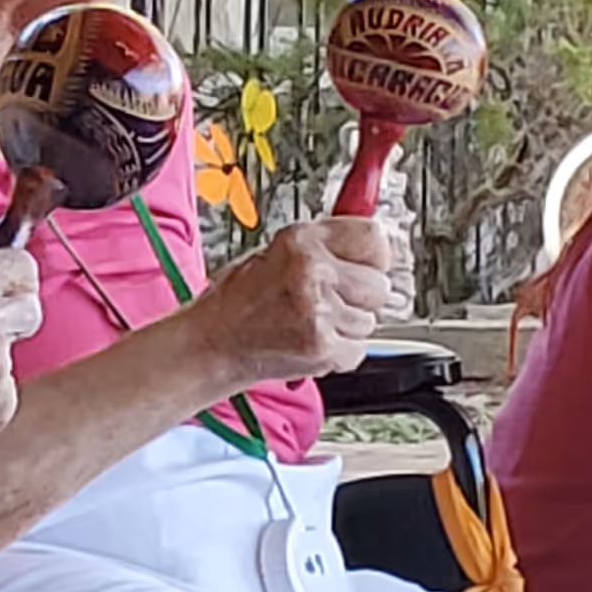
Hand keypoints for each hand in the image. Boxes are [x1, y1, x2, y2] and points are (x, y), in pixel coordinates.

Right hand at [189, 218, 390, 384]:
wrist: (211, 344)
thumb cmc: (237, 302)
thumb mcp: (274, 254)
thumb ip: (324, 248)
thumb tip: (371, 244)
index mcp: (300, 240)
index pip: (374, 238)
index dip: (376, 256)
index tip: (371, 263)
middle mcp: (312, 271)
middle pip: (379, 285)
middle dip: (361, 297)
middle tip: (330, 301)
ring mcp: (319, 310)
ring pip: (370, 321)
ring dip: (348, 327)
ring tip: (312, 323)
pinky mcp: (321, 346)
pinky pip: (358, 349)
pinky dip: (339, 353)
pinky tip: (311, 342)